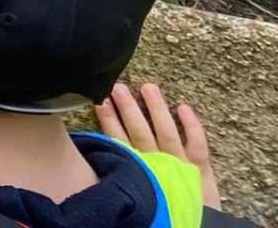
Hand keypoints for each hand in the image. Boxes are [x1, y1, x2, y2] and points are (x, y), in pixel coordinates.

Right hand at [95, 82, 219, 209]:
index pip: (120, 142)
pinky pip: (197, 144)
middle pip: (141, 132)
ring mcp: (180, 166)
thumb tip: (103, 156)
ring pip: (167, 133)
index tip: (98, 101)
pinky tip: (183, 107)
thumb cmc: (165, 214)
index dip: (109, 122)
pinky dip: (192, 126)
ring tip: (147, 87)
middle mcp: (158, 165)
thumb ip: (124, 175)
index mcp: (139, 171)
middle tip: (117, 87)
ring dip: (156, 109)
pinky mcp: (201, 171)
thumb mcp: (138, 194)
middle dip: (128, 109)